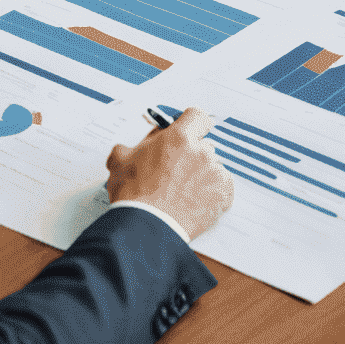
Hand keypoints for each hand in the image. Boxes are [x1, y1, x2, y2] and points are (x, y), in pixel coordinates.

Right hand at [106, 105, 233, 238]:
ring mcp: (214, 172)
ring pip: (212, 168)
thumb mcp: (120, 162)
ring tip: (183, 193)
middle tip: (176, 172)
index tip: (189, 132)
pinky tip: (194, 202)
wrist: (146, 226)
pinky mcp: (224, 194)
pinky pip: (222, 188)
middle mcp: (201, 151)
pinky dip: (212, 195)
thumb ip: (130, 148)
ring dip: (201, 176)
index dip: (193, 124)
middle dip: (192, 156)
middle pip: (204, 146)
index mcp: (179, 137)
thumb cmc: (133, 195)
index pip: (198, 117)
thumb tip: (132, 149)